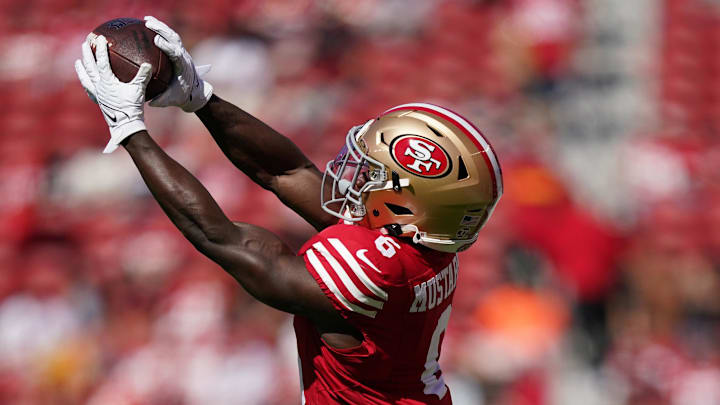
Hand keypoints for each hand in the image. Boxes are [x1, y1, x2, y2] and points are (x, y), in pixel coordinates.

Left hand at [75, 35, 150, 152]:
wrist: (125, 125)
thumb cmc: (132, 107)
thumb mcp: (139, 90)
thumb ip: (143, 76)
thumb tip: (148, 64)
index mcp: (107, 81)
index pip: (101, 61)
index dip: (101, 49)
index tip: (100, 38)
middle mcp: (99, 87)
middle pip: (90, 67)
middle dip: (87, 54)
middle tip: (85, 44)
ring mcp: (97, 95)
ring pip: (86, 79)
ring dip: (81, 69)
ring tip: (77, 62)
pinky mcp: (99, 102)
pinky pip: (89, 91)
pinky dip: (86, 84)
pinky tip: (86, 83)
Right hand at [144, 16, 212, 111]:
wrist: (195, 92)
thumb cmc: (183, 96)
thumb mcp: (172, 100)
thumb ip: (161, 100)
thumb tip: (148, 102)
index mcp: (183, 67)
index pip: (176, 54)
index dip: (167, 46)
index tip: (157, 40)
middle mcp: (184, 56)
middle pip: (174, 39)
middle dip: (162, 30)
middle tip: (148, 23)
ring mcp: (182, 52)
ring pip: (173, 35)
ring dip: (161, 26)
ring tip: (147, 19)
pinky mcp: (179, 50)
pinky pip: (170, 37)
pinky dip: (161, 30)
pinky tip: (148, 24)